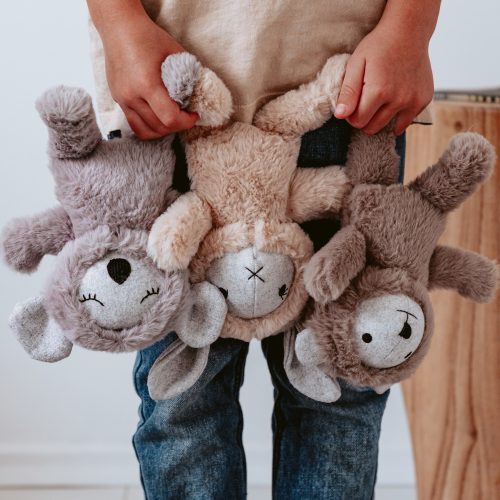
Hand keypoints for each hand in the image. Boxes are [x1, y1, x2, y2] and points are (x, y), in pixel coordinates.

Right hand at [100, 14, 197, 138]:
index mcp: (147, 84)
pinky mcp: (118, 100)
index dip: (186, 122)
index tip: (193, 114)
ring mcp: (122, 100)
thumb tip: (201, 94)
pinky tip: (159, 118)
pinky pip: (135, 124)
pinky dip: (150, 127)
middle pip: (159, 127)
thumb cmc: (148, 37)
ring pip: (146, 131)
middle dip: (177, 126)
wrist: (119, 28)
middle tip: (186, 116)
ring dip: (163, 130)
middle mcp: (131, 95)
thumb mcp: (175, 54)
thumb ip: (189, 76)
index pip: (170, 118)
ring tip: (172, 119)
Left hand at [334, 25, 433, 135]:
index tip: (354, 104)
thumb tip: (340, 115)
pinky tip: (395, 100)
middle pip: (373, 128)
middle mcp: (398, 100)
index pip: (358, 122)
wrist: (409, 30)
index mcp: (379, 92)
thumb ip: (348, 92)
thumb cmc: (379, 46)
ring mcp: (413, 100)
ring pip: (390, 128)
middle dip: (366, 119)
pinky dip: (399, 115)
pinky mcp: (424, 99)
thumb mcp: (356, 64)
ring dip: (382, 118)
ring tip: (381, 100)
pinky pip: (407, 120)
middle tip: (366, 101)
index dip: (352, 116)